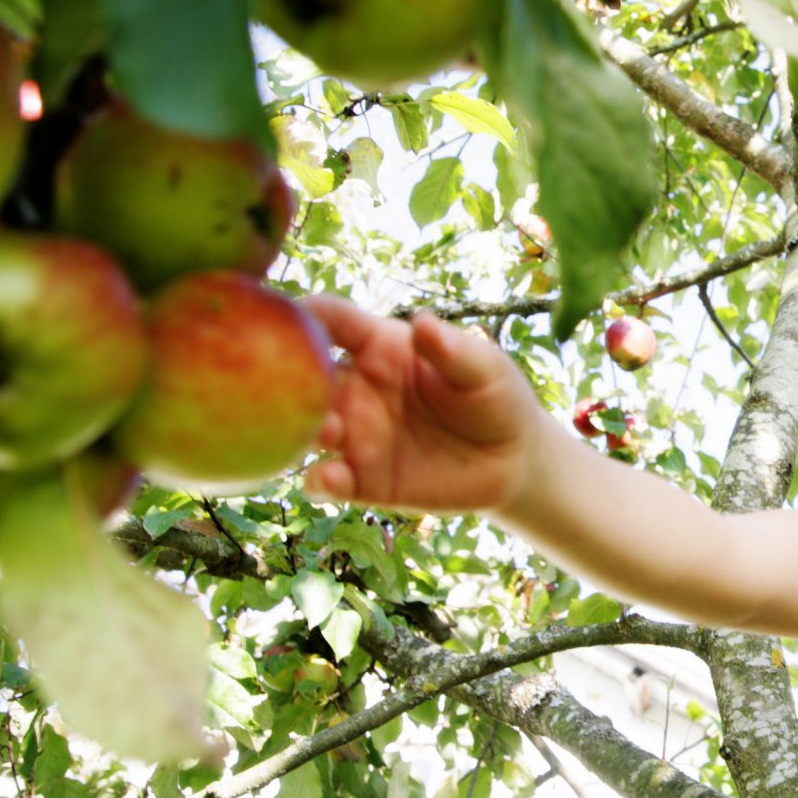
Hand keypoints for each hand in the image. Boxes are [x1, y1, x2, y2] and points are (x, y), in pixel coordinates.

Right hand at [300, 297, 551, 515]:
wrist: (513, 459)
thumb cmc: (495, 396)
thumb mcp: (485, 368)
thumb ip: (453, 350)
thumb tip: (422, 322)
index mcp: (378, 347)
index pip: (331, 322)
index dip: (304, 314)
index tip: (284, 317)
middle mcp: (354, 388)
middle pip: (302, 378)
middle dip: (287, 379)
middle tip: (294, 386)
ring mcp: (353, 434)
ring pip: (305, 430)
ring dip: (301, 431)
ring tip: (328, 431)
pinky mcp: (361, 479)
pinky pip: (325, 482)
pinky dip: (318, 482)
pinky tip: (331, 481)